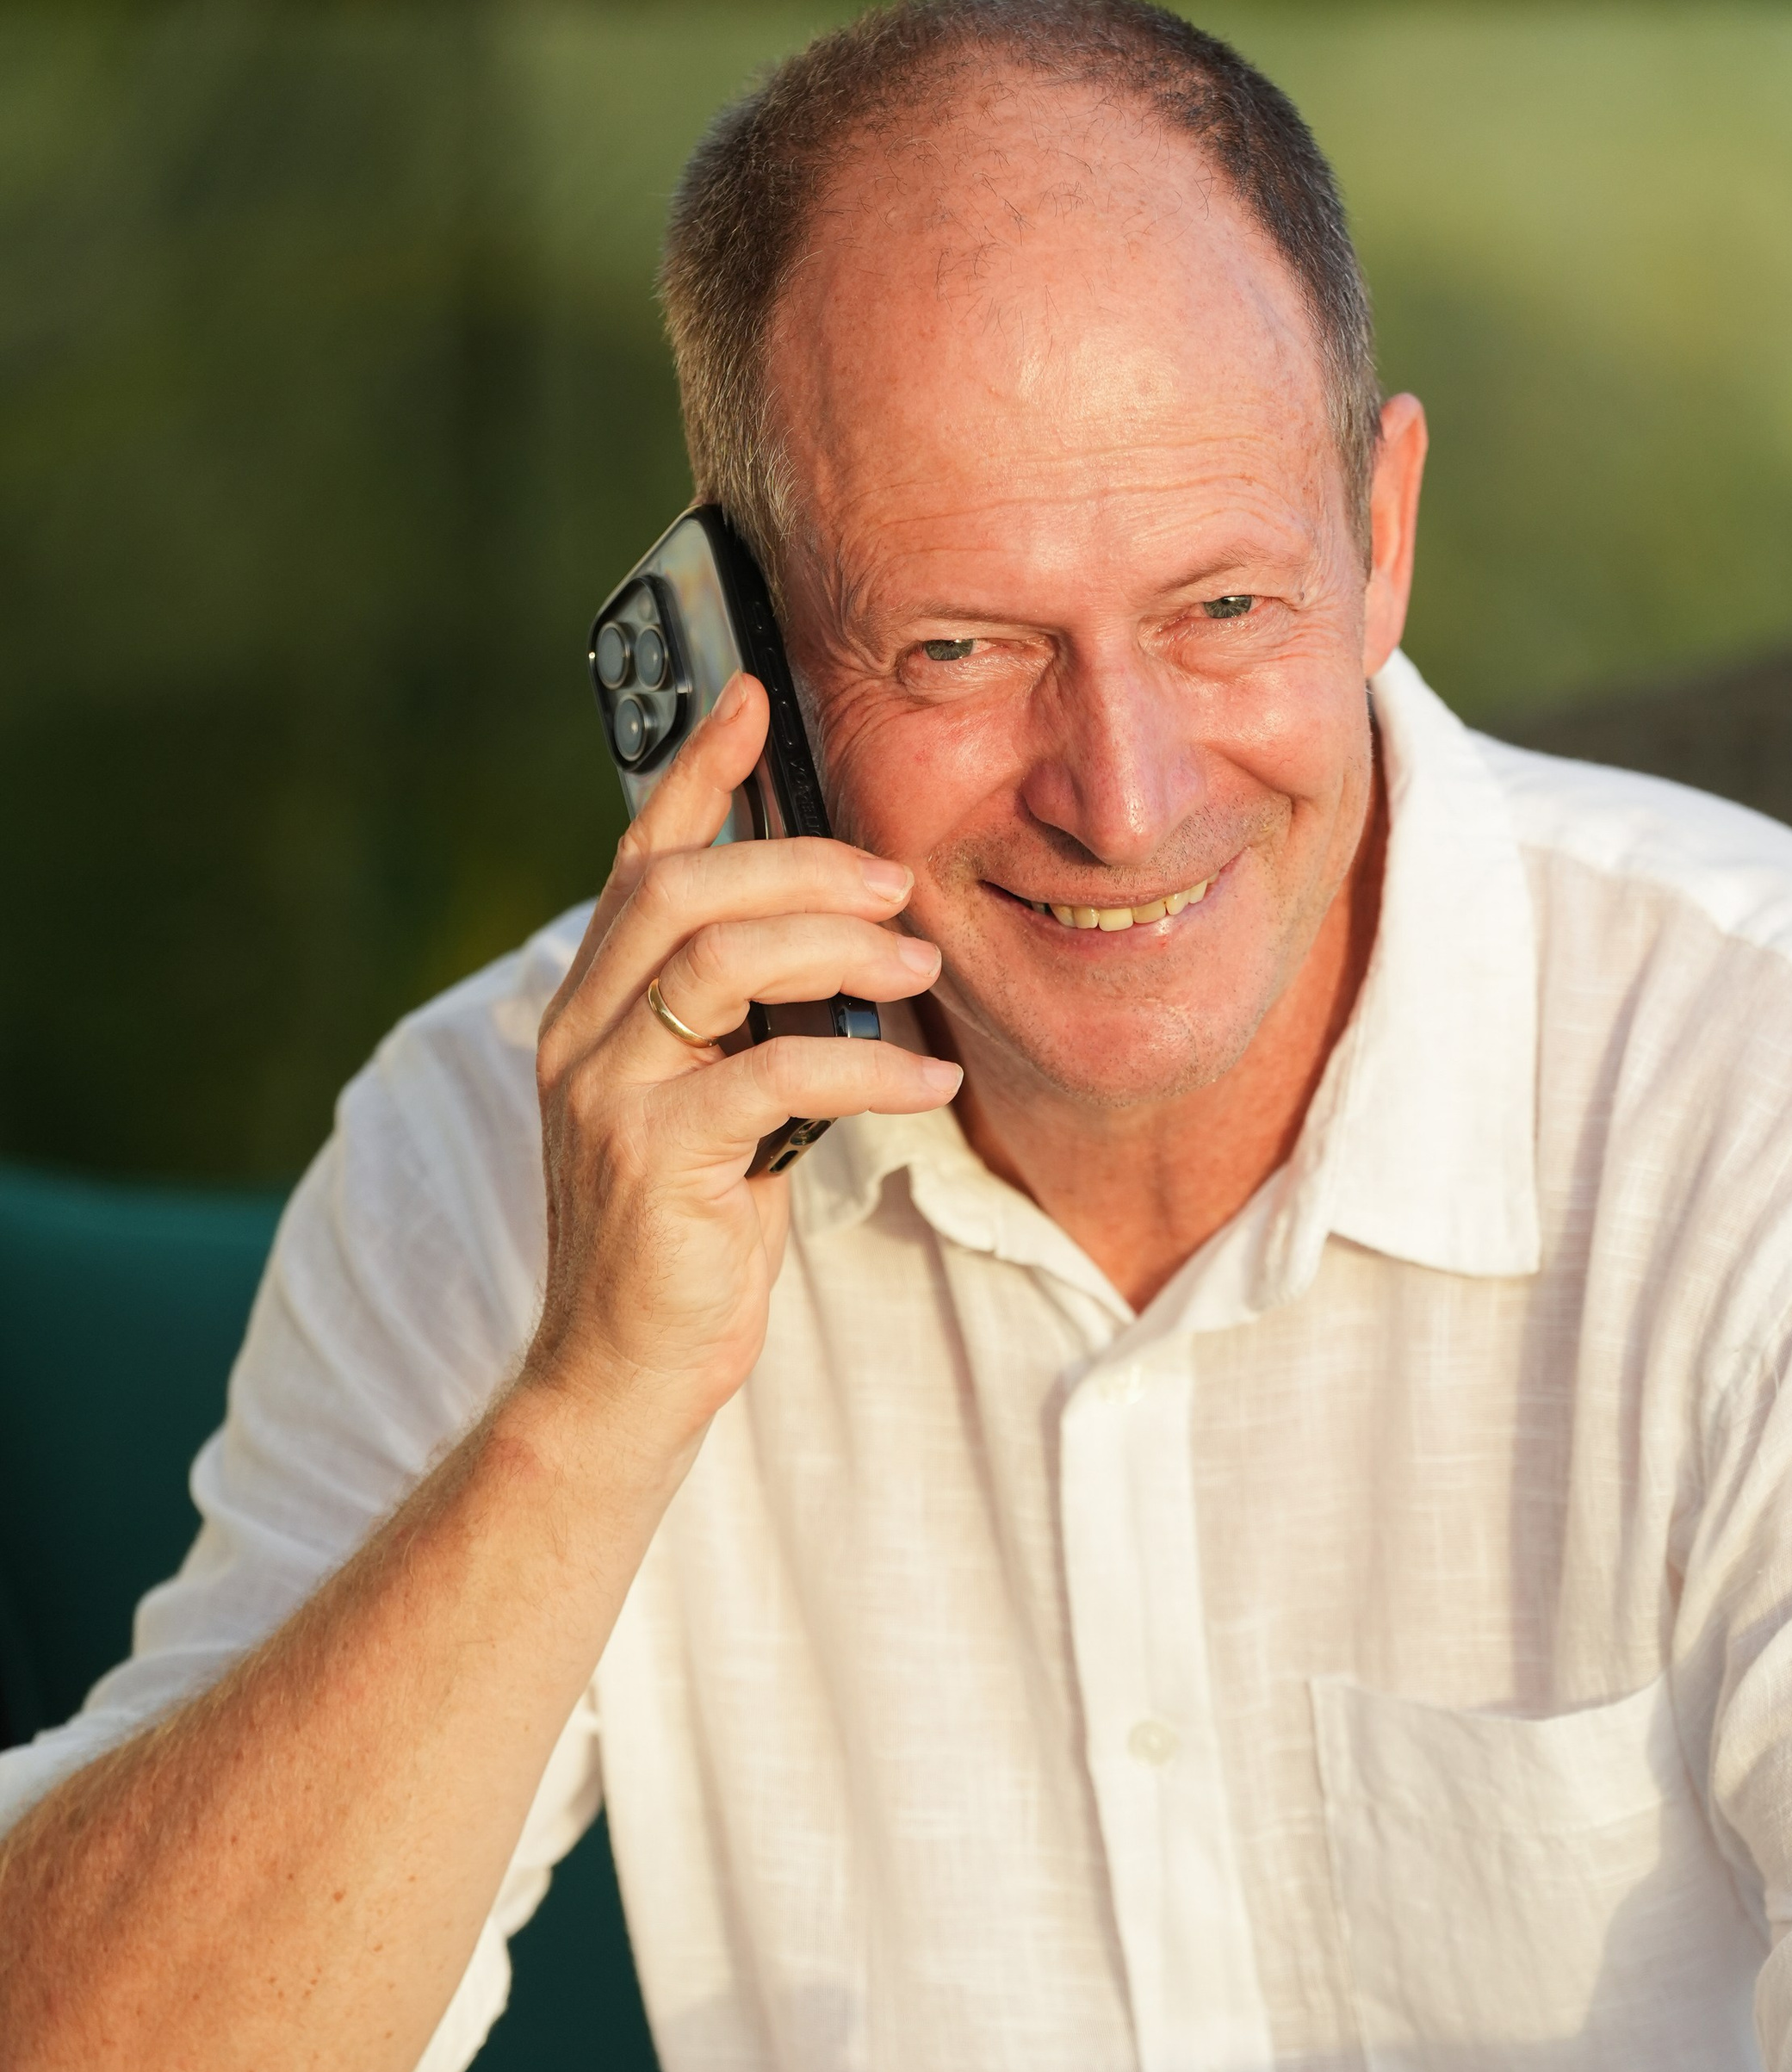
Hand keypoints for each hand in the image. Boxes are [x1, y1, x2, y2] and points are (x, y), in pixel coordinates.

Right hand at [526, 670, 961, 1446]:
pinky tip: (930, 1077)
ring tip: (921, 966)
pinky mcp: (652, 1159)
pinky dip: (867, 1063)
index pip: (636, 859)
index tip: (754, 698)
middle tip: (896, 882)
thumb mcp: (712, 1107)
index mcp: (591, 1008)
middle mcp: (581, 1034)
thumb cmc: (684, 1237)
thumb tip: (839, 941)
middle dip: (797, 862)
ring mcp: (606, 1094)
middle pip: (679, 887)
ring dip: (836, 947)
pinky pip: (773, 1074)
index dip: (693, 771)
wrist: (622, 1373)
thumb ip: (740, 1024)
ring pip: (716, 958)